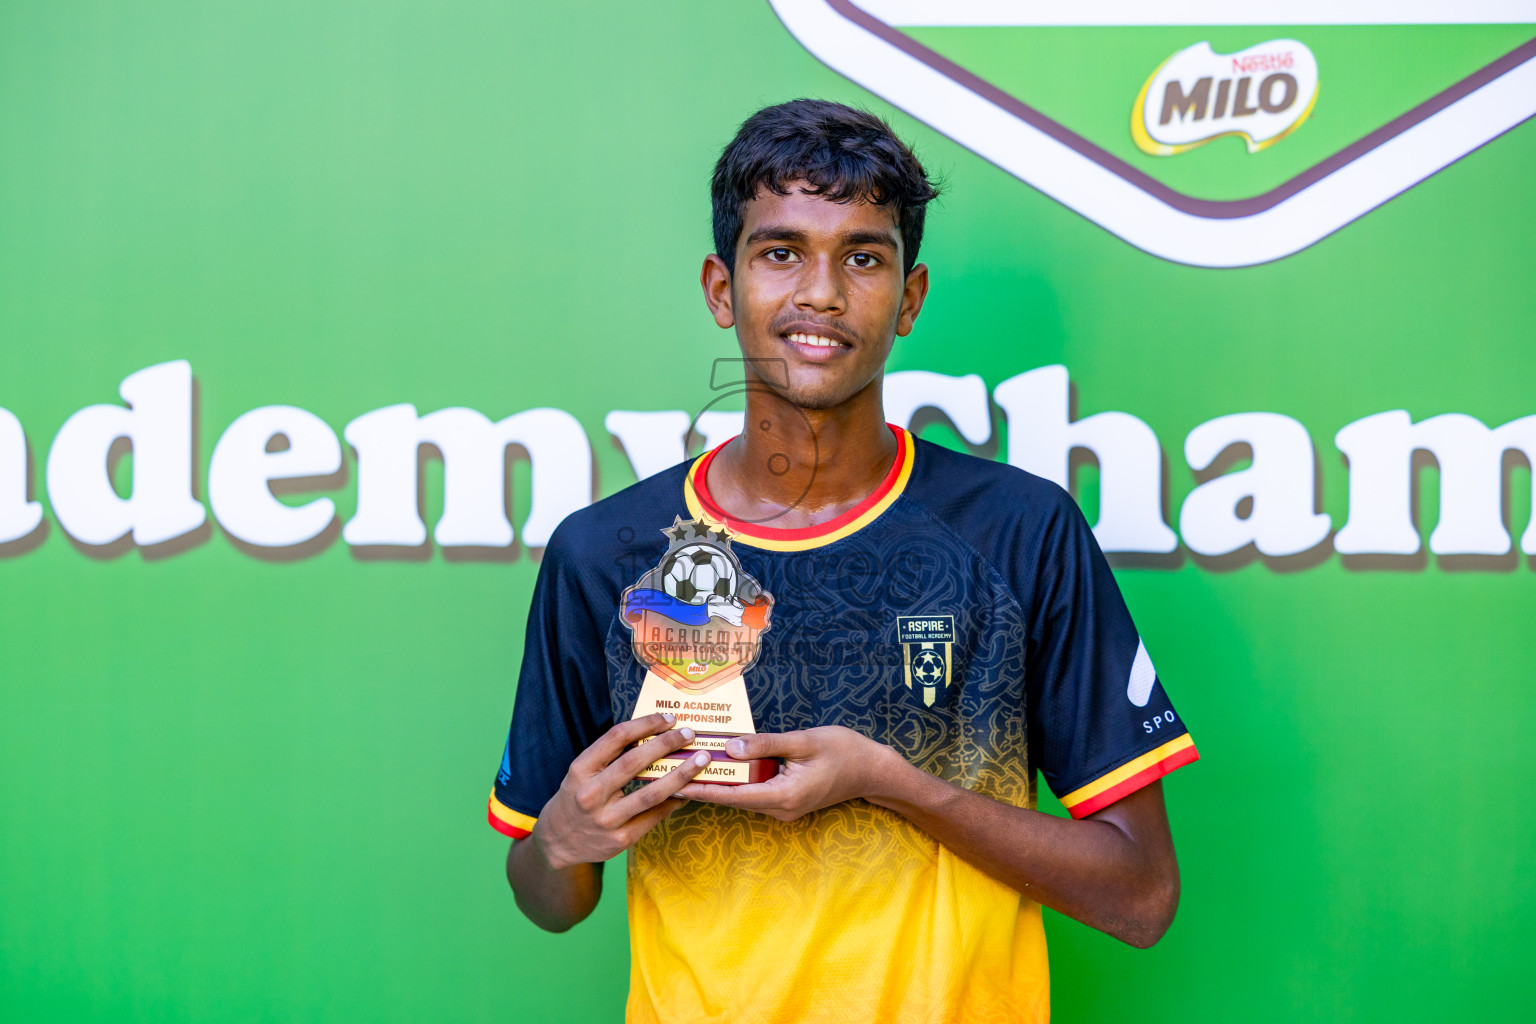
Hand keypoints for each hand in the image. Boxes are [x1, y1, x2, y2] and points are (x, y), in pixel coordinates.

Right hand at [532, 713, 710, 870]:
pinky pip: (654, 816)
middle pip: (635, 762)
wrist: (557, 842)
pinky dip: (675, 801)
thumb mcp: (581, 772)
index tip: (668, 718)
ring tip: (701, 761)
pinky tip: (689, 790)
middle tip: (689, 734)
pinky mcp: (621, 840)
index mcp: (580, 769)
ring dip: (681, 775)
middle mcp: (591, 793)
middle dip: (667, 744)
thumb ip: (610, 756)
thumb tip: (653, 734)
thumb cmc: (576, 798)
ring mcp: (606, 819)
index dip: (645, 724)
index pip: (616, 737)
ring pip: (651, 793)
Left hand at [676, 726, 903, 821]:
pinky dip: (735, 780)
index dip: (701, 790)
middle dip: (702, 785)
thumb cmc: (843, 751)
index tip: (674, 784)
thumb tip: (730, 747)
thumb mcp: (804, 741)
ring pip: (742, 795)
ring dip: (718, 782)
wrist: (873, 770)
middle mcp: (780, 809)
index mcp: (783, 796)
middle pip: (733, 798)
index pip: (732, 796)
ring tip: (687, 767)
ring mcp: (784, 808)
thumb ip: (765, 744)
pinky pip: (754, 792)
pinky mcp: (787, 801)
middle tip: (671, 772)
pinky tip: (720, 765)